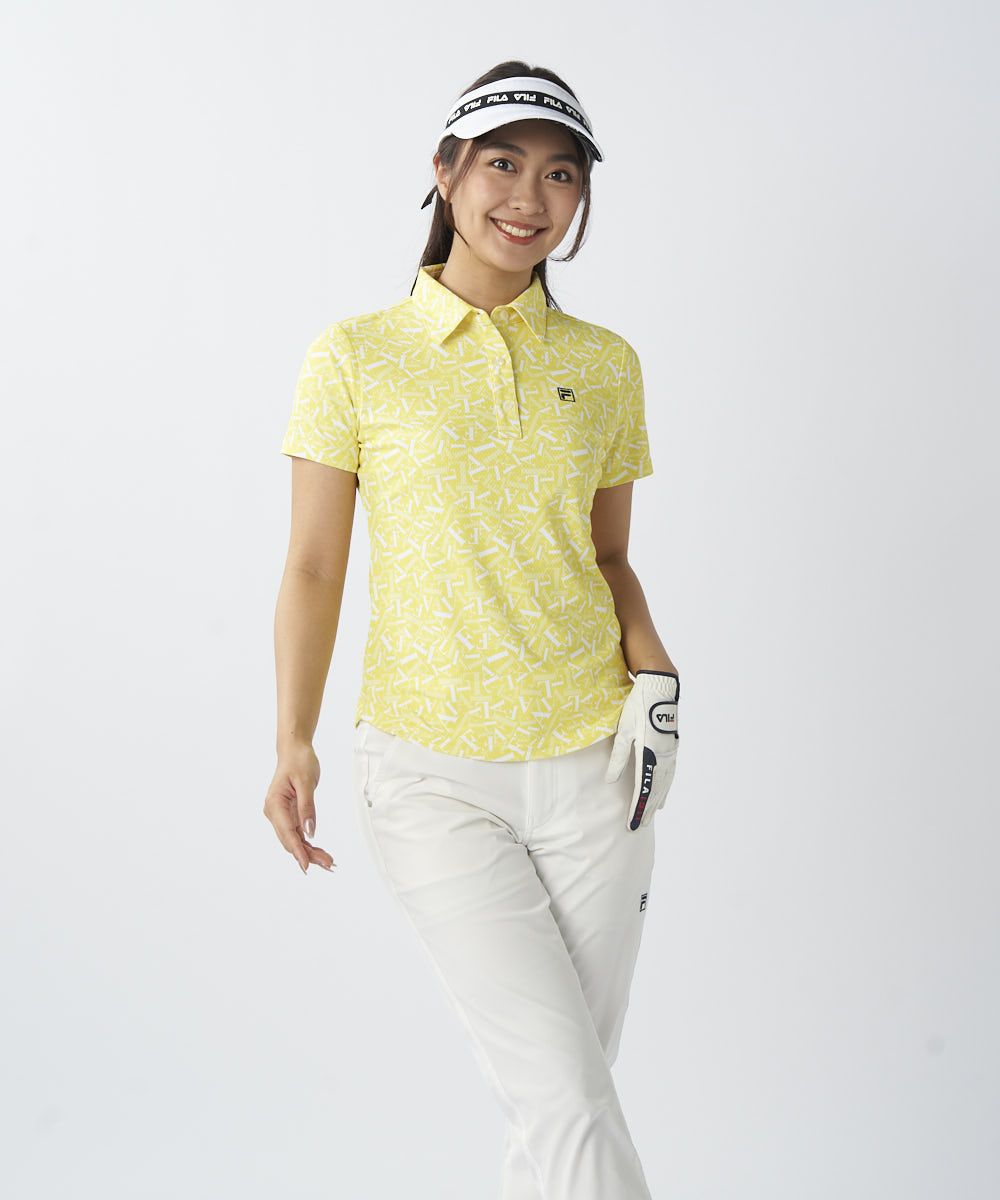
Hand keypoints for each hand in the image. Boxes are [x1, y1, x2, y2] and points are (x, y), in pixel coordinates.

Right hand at [263, 742, 336, 873]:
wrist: (294, 750)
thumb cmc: (299, 761)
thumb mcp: (306, 782)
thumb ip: (307, 807)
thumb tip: (309, 832)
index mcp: (275, 804)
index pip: (287, 832)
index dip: (298, 851)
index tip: (307, 866)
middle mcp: (274, 812)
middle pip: (290, 840)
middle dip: (308, 855)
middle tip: (329, 865)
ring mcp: (280, 815)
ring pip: (294, 840)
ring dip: (309, 852)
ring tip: (328, 863)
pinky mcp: (288, 815)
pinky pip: (297, 833)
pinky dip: (308, 844)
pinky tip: (320, 853)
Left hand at [604, 670, 679, 830]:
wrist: (660, 689)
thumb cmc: (638, 708)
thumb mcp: (623, 731)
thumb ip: (618, 757)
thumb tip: (610, 780)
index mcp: (648, 754)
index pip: (642, 789)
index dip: (637, 808)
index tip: (632, 824)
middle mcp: (662, 758)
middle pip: (655, 791)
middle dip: (646, 810)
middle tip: (639, 827)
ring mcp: (670, 753)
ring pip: (664, 784)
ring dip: (656, 801)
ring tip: (650, 817)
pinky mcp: (672, 748)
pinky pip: (670, 775)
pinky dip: (666, 788)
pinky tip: (664, 796)